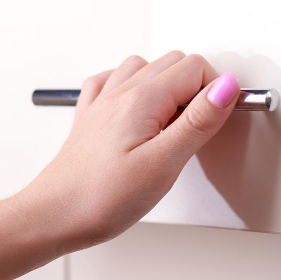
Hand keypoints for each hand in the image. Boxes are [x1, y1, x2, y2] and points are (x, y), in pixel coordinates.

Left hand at [12, 51, 239, 251]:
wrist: (54, 216)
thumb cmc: (101, 197)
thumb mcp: (164, 163)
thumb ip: (198, 122)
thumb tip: (226, 87)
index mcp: (142, 99)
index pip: (196, 68)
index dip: (215, 93)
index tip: (215, 123)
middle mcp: (120, 92)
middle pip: (174, 63)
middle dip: (197, 88)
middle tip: (196, 131)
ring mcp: (103, 102)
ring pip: (145, 67)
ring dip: (167, 85)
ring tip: (172, 124)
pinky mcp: (92, 117)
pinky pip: (113, 81)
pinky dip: (133, 86)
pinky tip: (139, 110)